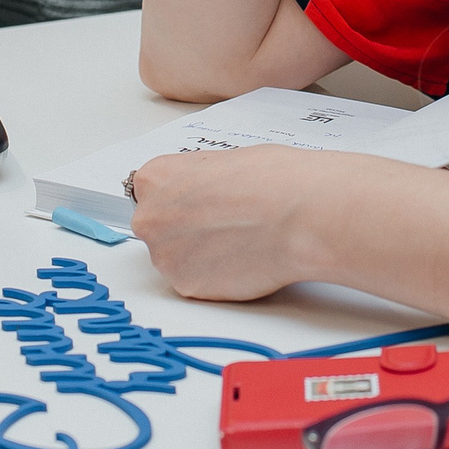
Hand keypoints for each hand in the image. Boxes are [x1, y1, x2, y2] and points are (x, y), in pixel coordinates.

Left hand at [130, 144, 341, 298]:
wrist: (298, 215)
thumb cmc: (272, 180)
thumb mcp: (224, 161)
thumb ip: (197, 182)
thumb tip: (203, 194)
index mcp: (155, 178)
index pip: (150, 193)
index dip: (180, 200)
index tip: (200, 205)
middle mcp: (151, 218)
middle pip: (159, 229)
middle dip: (185, 230)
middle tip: (223, 225)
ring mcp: (165, 257)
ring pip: (177, 259)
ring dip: (201, 256)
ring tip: (240, 241)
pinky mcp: (187, 287)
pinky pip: (197, 282)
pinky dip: (216, 277)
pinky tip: (243, 260)